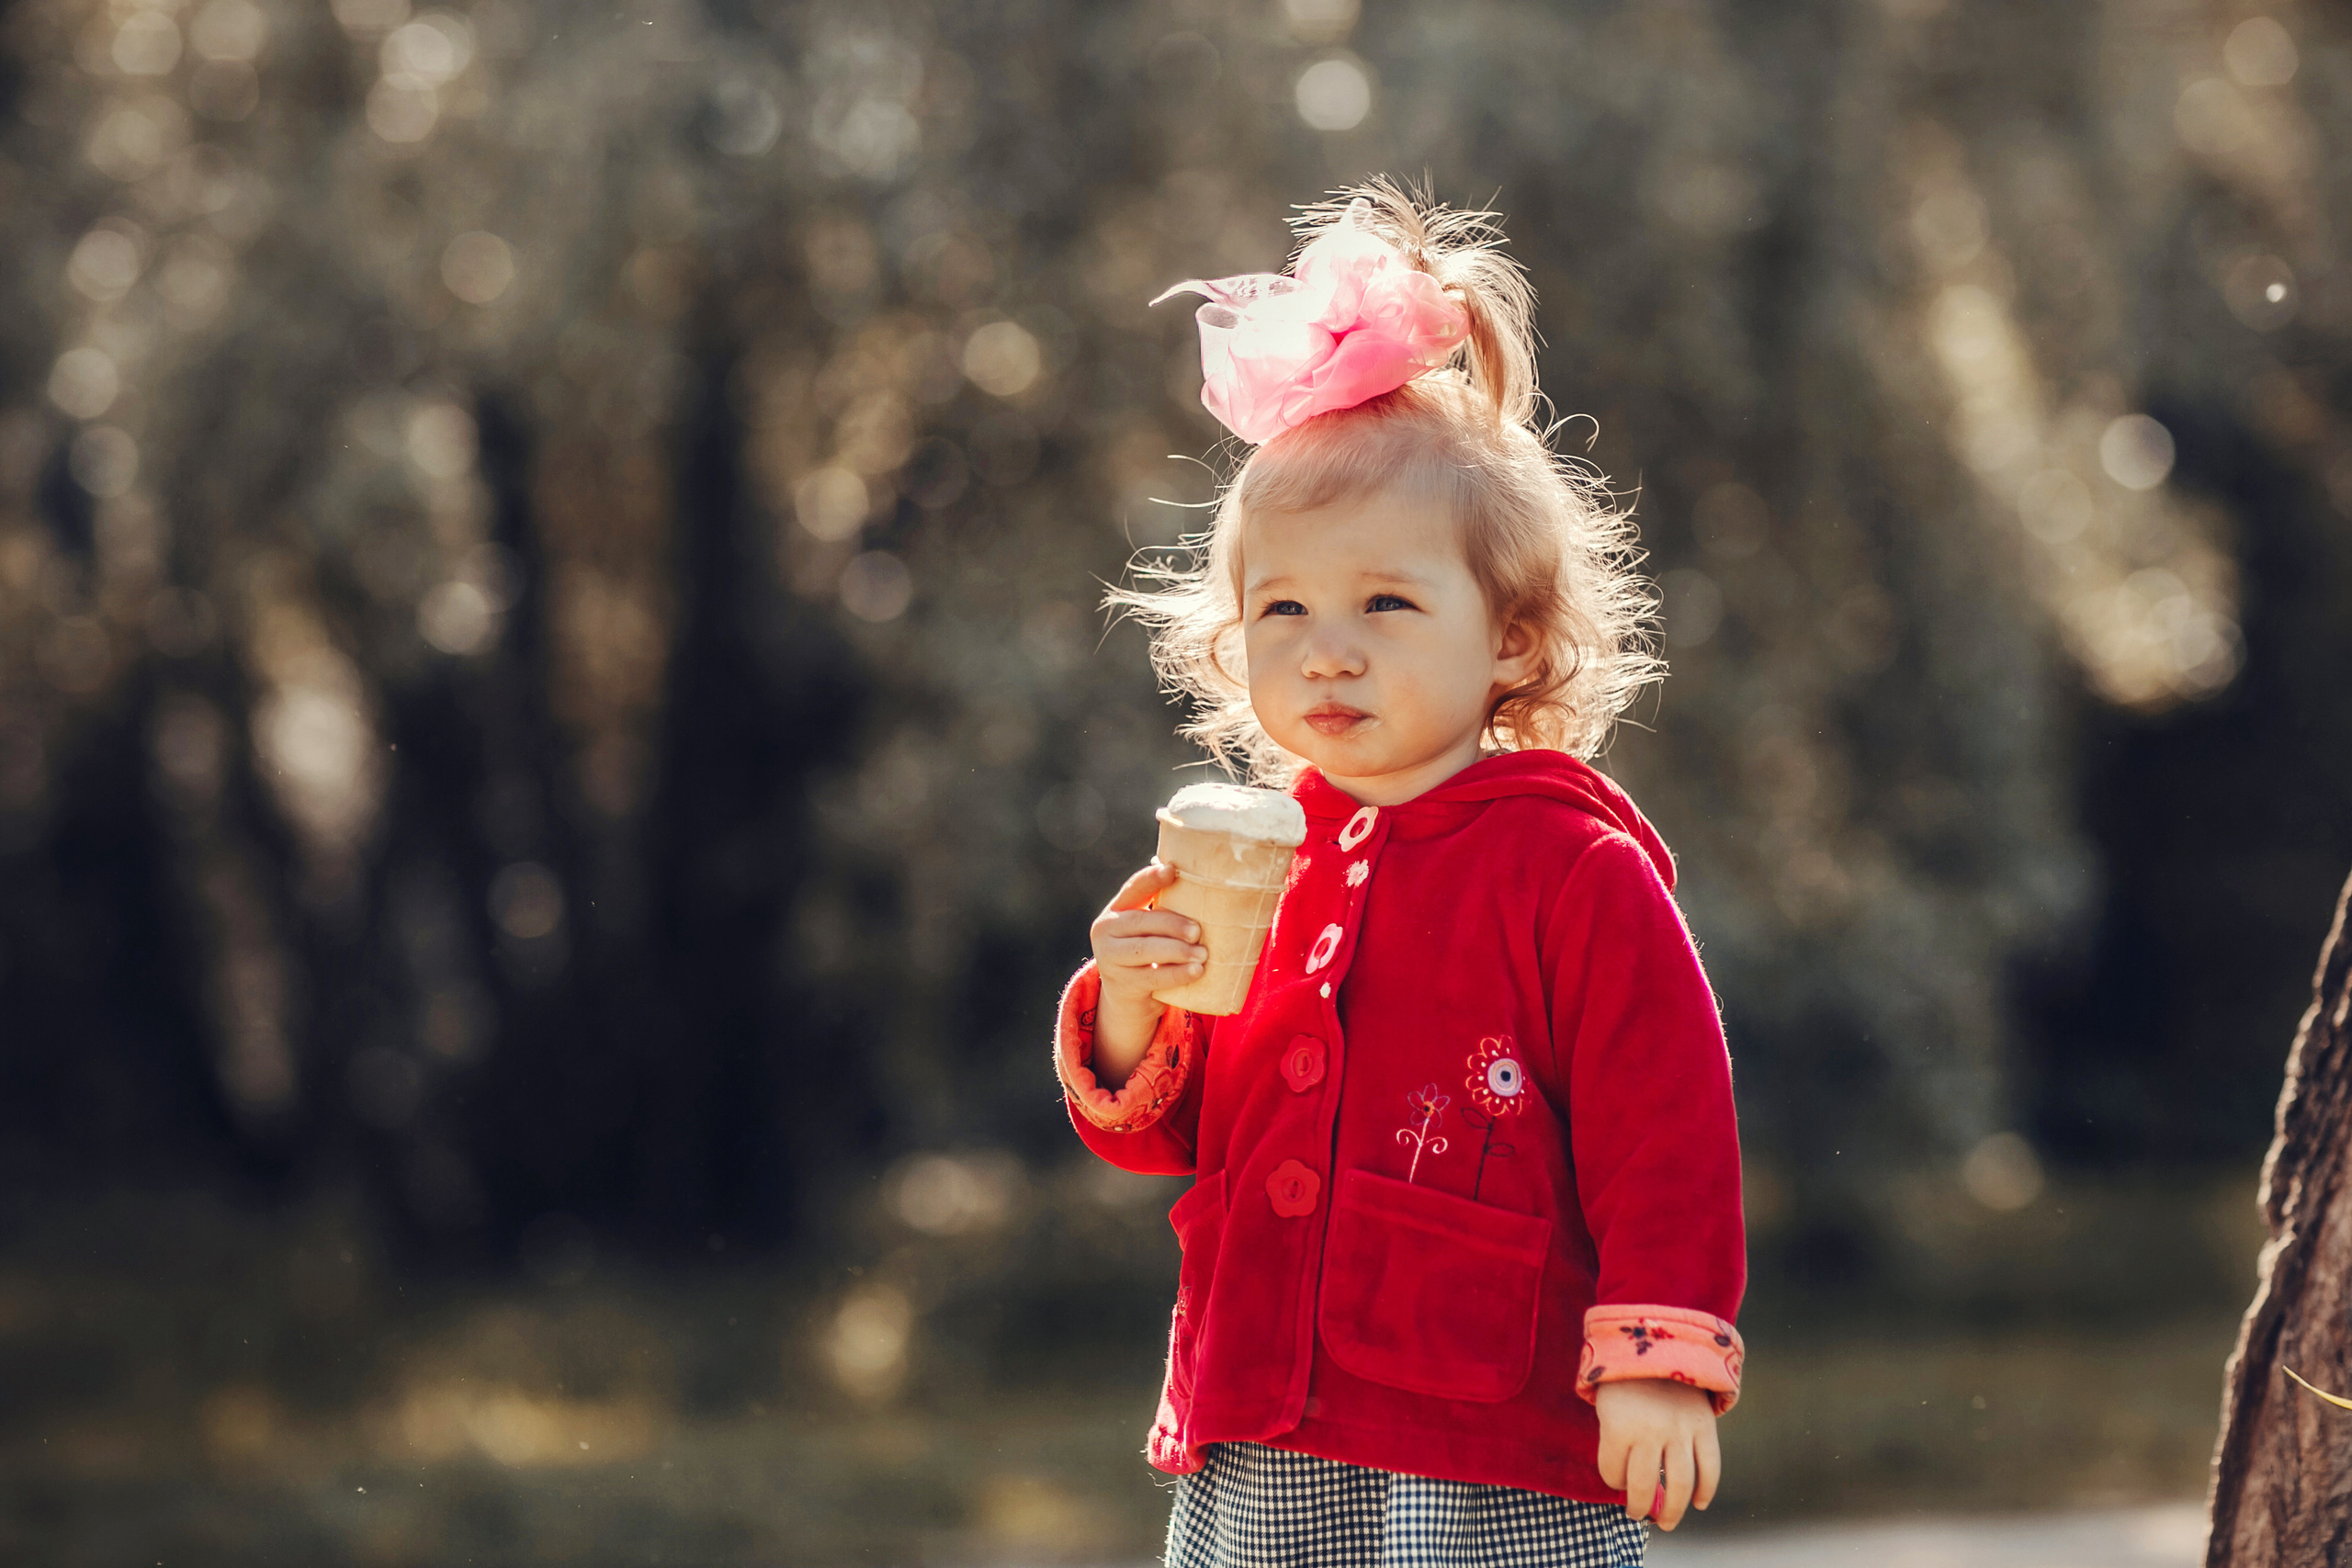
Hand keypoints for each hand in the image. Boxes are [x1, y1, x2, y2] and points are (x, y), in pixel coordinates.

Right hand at [1086, 862, 1205, 1087]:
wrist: (1129, 1000)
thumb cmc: (1148, 956)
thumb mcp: (1148, 931)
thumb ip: (1164, 912)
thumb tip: (1204, 887)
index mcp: (1115, 911)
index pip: (1132, 889)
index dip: (1151, 878)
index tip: (1172, 870)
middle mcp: (1105, 931)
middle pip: (1140, 921)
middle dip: (1172, 924)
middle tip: (1198, 931)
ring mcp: (1110, 959)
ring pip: (1145, 950)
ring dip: (1177, 950)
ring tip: (1203, 953)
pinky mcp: (1122, 984)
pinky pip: (1153, 977)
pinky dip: (1177, 973)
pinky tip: (1196, 971)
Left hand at [1594, 1380, 1719, 1530]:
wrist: (1660, 1341)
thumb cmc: (1626, 1380)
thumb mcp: (1607, 1405)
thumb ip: (1615, 1441)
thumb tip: (1627, 1484)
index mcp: (1619, 1425)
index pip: (1612, 1472)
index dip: (1612, 1480)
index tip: (1615, 1479)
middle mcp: (1651, 1431)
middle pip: (1644, 1485)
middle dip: (1637, 1506)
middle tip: (1636, 1515)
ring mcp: (1681, 1430)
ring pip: (1680, 1484)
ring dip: (1673, 1510)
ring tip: (1666, 1523)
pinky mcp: (1705, 1427)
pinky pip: (1710, 1467)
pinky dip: (1707, 1490)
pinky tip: (1699, 1504)